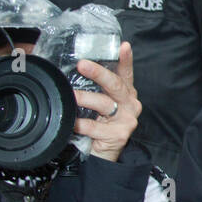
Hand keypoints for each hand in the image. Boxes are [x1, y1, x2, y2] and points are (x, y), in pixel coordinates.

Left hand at [73, 41, 140, 161]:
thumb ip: (95, 89)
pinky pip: (95, 126)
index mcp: (126, 93)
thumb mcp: (100, 105)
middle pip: (115, 85)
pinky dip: (81, 123)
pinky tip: (73, 122)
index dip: (126, 59)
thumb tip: (74, 69)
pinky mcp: (118, 135)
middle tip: (82, 64)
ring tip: (71, 95)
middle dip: (98, 73)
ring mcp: (126, 120)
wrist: (104, 155)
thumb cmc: (100, 126)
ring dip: (84, 98)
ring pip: (103, 104)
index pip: (126, 73)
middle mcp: (130, 104)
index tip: (123, 46)